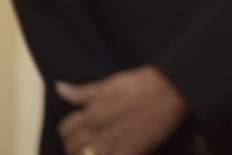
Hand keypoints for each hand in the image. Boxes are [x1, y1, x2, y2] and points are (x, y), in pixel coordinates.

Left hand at [55, 66, 188, 154]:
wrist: (172, 92)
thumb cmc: (143, 84)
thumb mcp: (110, 84)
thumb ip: (83, 92)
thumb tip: (60, 88)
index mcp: (91, 113)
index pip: (66, 129)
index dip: (70, 129)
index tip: (78, 128)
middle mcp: (97, 131)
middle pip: (72, 146)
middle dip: (75, 144)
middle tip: (86, 141)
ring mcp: (112, 145)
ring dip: (86, 154)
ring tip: (96, 150)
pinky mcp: (128, 153)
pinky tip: (109, 152)